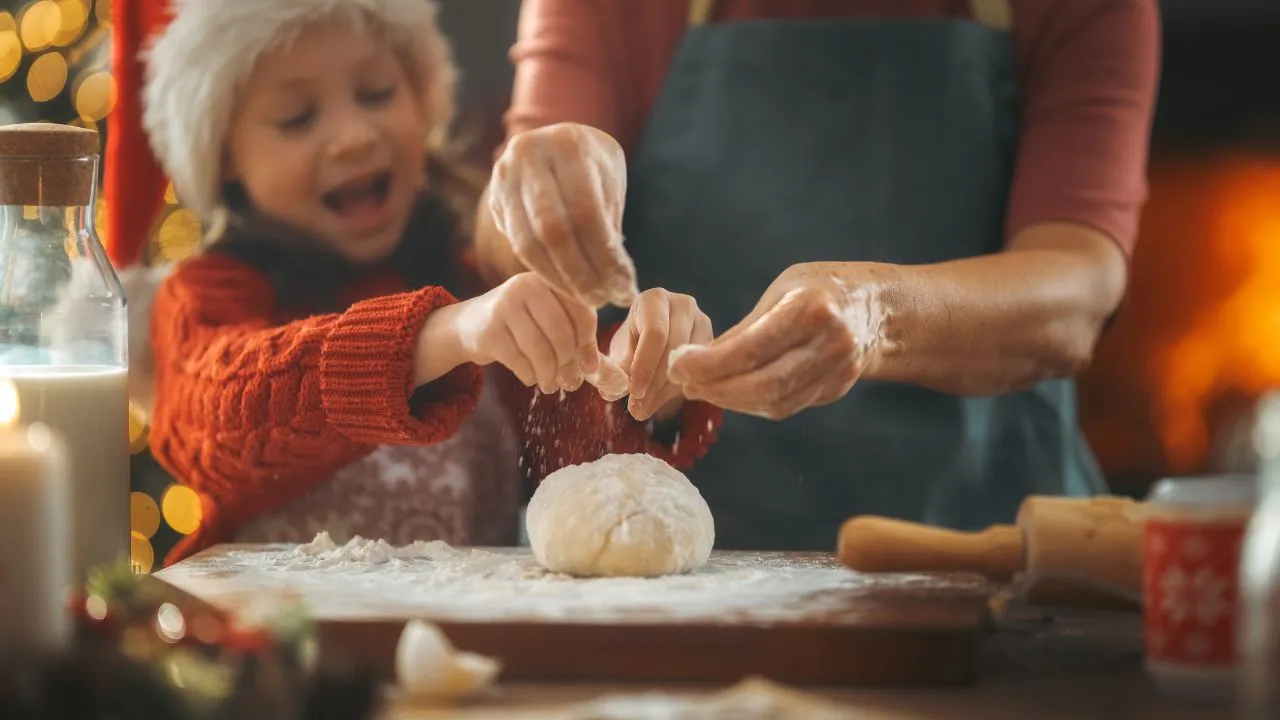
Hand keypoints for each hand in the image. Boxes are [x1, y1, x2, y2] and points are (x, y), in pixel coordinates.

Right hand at [445, 273, 601, 394]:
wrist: (470, 325)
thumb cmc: (520, 324)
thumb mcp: (547, 319)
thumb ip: (575, 337)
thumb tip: (596, 367)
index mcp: (547, 280)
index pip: (581, 310)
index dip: (588, 342)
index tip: (589, 365)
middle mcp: (525, 286)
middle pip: (560, 331)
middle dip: (568, 362)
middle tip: (569, 380)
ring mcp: (503, 306)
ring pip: (539, 349)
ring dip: (549, 374)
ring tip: (551, 384)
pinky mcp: (488, 331)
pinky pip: (519, 361)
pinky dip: (529, 375)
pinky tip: (530, 377)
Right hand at [488, 123, 638, 307]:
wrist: (552, 143)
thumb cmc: (592, 166)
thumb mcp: (609, 181)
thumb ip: (610, 224)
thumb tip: (618, 283)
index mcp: (569, 144)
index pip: (586, 213)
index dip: (605, 257)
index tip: (624, 287)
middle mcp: (530, 154)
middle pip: (554, 230)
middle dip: (581, 274)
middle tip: (603, 300)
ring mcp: (505, 176)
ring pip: (530, 242)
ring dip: (561, 279)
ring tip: (588, 299)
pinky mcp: (495, 198)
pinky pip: (518, 244)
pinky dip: (544, 271)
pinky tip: (566, 286)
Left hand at [610, 289, 712, 421]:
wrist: (651, 338)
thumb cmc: (632, 342)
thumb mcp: (620, 351)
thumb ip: (618, 368)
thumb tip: (614, 391)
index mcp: (654, 299)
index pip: (655, 333)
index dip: (645, 366)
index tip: (634, 393)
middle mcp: (683, 304)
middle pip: (675, 347)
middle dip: (655, 382)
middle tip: (637, 408)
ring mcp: (702, 322)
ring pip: (690, 361)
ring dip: (666, 390)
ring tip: (645, 408)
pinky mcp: (714, 341)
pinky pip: (701, 369)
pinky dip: (680, 389)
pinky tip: (661, 400)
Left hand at [667, 263, 880, 419]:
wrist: (878, 308)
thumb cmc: (818, 290)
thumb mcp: (781, 291)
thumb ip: (745, 328)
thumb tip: (694, 361)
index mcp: (812, 308)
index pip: (750, 348)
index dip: (708, 363)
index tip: (676, 364)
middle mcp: (830, 342)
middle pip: (763, 384)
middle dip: (715, 388)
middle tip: (683, 382)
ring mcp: (839, 370)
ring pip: (774, 402)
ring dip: (730, 401)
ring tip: (700, 389)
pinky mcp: (837, 389)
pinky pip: (787, 406)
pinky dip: (753, 404)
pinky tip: (730, 394)